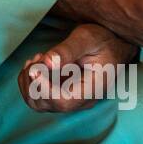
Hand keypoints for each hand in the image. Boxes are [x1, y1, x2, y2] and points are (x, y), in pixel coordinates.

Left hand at [17, 23, 136, 112]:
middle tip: (38, 57)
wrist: (113, 43)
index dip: (43, 89)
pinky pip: (39, 96)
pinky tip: (37, 63)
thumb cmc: (103, 39)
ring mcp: (71, 98)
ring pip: (38, 103)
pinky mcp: (62, 93)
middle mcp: (81, 100)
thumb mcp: (87, 38)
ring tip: (37, 59)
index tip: (34, 69)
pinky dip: (30, 81)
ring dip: (29, 82)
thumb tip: (47, 62)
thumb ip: (68, 50)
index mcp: (93, 89)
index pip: (63, 102)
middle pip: (47, 105)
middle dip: (33, 82)